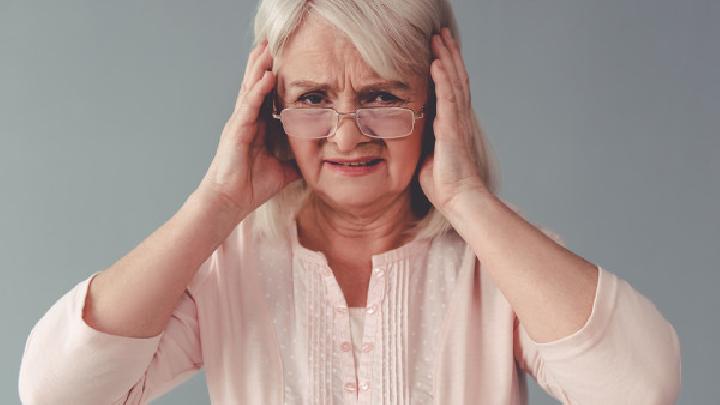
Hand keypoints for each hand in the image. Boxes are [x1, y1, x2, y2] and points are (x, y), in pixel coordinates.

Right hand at [197, 39, 299, 218]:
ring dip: (260, 68)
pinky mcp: (236, 130)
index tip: (286, 60)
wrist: (231, 201)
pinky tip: (265, 76)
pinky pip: (249, 105)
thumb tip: (316, 162)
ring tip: (269, 48)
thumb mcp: (283, 172)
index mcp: (258, 128)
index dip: (275, 78)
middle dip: (265, 64)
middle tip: (275, 42)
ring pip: (251, 89)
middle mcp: (248, 121)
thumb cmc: (251, 187)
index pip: (268, 96)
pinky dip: (258, 90)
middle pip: (257, 85)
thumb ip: (297, 162)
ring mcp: (240, 123)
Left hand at [419, 28, 487, 214]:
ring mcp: (456, 122)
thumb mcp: (428, 155)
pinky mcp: (452, 129)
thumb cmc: (443, 183)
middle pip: (455, 77)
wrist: (458, 198)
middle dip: (448, 53)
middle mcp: (457, 118)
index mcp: (452, 123)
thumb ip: (424, 139)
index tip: (439, 48)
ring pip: (453, 82)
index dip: (446, 66)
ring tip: (439, 37)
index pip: (451, 87)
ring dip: (446, 58)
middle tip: (441, 32)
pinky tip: (437, 63)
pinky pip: (447, 99)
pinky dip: (442, 79)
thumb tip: (410, 133)